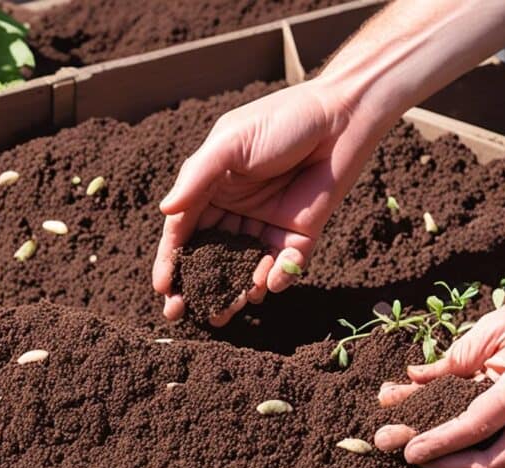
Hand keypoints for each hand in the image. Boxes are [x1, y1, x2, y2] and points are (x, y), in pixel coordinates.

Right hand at [153, 78, 382, 324]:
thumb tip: (166, 210)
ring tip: (224, 311)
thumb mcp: (231, 142)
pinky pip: (284, 266)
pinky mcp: (300, 235)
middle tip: (184, 312)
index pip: (185, 230)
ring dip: (233, 291)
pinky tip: (267, 285)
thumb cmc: (281, 121)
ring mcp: (268, 225)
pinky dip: (275, 278)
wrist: (341, 117)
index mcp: (213, 187)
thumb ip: (198, 177)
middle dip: (197, 285)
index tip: (163, 287)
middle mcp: (236, 210)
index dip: (172, 259)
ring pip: (244, 267)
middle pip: (211, 256)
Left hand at [373, 281, 504, 467]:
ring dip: (470, 459)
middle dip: (450, 466)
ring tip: (435, 452)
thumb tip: (414, 378)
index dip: (439, 442)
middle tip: (416, 459)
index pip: (473, 427)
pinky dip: (495, 446)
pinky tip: (469, 440)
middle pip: (492, 462)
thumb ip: (454, 359)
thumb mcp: (494, 328)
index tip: (409, 452)